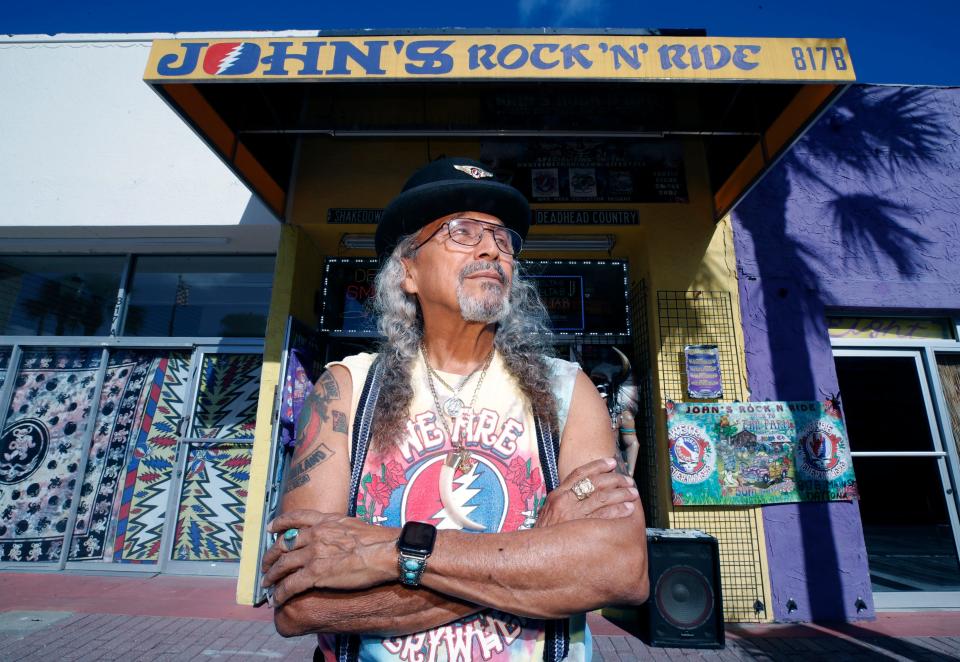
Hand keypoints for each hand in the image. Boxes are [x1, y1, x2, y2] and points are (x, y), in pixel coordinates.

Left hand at [261, 510, 397, 605]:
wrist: (385, 552)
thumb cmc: (378, 541)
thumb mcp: (353, 525)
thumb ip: (338, 528)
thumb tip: (338, 534)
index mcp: (325, 522)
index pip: (295, 518)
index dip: (279, 523)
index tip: (270, 529)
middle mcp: (315, 535)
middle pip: (283, 544)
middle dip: (270, 556)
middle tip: (265, 566)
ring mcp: (313, 554)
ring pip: (283, 565)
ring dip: (271, 577)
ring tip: (266, 585)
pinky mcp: (315, 574)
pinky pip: (290, 585)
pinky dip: (280, 593)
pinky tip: (277, 600)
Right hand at [535, 457, 638, 527]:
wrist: (534, 554)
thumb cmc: (544, 535)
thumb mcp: (549, 512)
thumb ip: (565, 501)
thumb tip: (585, 494)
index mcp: (557, 494)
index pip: (580, 473)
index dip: (598, 466)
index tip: (611, 462)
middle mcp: (565, 501)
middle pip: (595, 483)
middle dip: (615, 479)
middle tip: (627, 480)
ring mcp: (573, 514)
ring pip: (602, 497)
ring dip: (621, 493)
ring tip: (632, 493)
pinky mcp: (581, 528)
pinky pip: (605, 516)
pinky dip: (618, 510)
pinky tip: (628, 508)